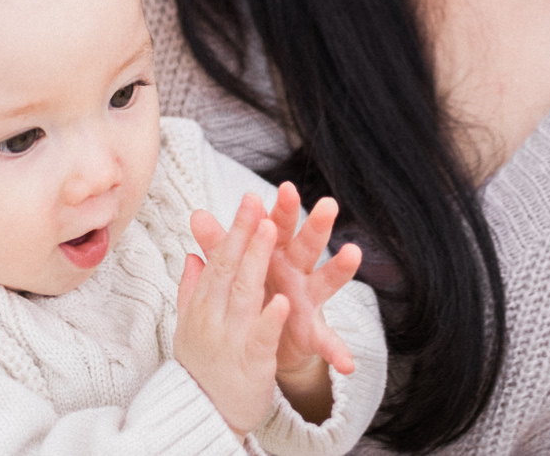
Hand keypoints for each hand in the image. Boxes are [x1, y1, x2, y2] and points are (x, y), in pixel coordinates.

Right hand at [172, 193, 286, 434]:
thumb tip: (191, 256)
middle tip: (256, 201)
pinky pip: (262, 337)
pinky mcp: (251, 362)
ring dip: (257, 259)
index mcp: (203, 304)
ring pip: (245, 292)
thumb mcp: (190, 323)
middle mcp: (213, 315)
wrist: (201, 414)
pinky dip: (272, 318)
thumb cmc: (201, 365)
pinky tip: (284, 301)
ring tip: (269, 230)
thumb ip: (192, 288)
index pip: (218, 260)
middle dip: (244, 233)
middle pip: (230, 267)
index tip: (247, 200)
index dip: (232, 229)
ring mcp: (231, 337)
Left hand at [191, 185, 362, 424]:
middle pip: (307, 244)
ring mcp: (308, 300)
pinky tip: (347, 363)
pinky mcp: (312, 332)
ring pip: (326, 281)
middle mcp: (296, 271)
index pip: (278, 226)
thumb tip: (196, 213)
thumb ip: (219, 243)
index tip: (287, 187)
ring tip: (353, 252)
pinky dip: (337, 350)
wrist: (264, 335)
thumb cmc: (253, 288)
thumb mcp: (235, 267)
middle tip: (328, 204)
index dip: (282, 208)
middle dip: (317, 225)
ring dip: (340, 268)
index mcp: (274, 253)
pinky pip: (326, 341)